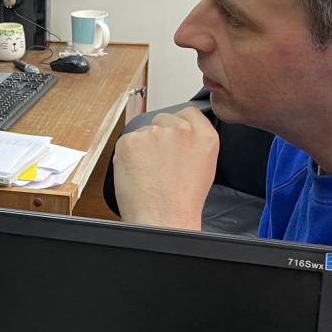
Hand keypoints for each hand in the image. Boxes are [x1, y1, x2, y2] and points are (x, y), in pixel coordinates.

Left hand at [112, 107, 218, 229]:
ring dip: (142, 147)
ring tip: (149, 172)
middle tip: (159, 163)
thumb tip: (178, 132)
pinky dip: (127, 155)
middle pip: (163, 119)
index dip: (177, 126)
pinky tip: (137, 172)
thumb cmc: (181, 202)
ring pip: (143, 131)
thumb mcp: (204, 166)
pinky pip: (126, 142)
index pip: (188, 112)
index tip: (173, 139)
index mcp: (204, 135)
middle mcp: (181, 129)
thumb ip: (194, 142)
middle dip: (159, 137)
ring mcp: (155, 133)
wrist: (163, 219)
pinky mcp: (130, 140)